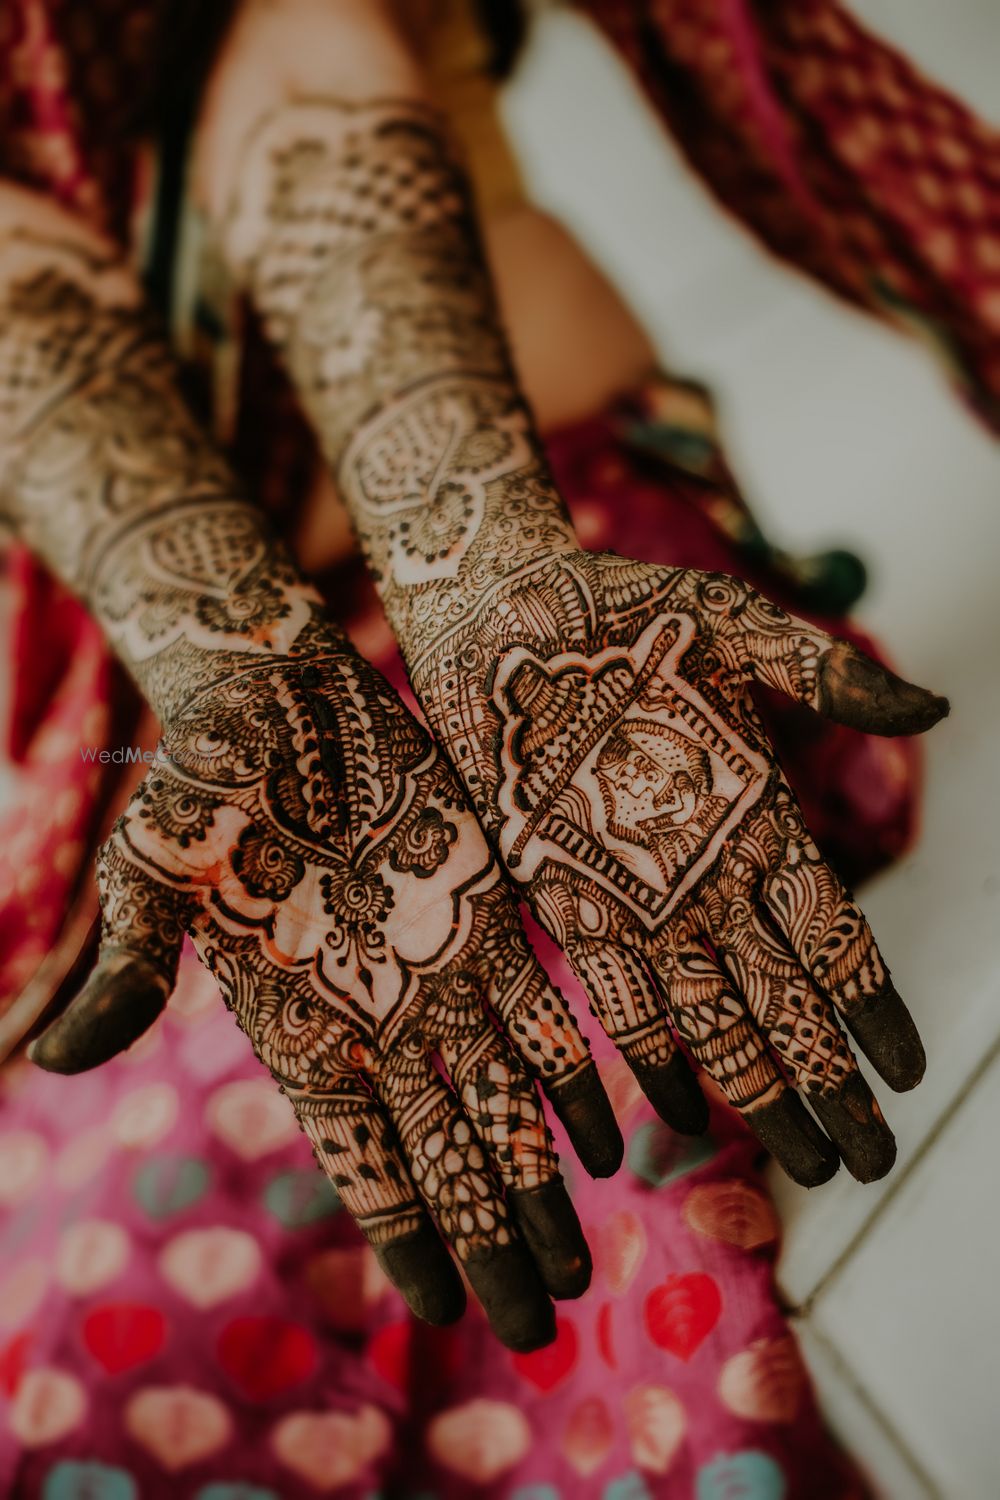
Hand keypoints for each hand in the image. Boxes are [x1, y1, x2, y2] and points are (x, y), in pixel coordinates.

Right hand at [30, 632, 620, 1349]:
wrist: (281, 690)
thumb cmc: (206, 776)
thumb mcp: (155, 865)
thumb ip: (131, 965)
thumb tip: (46, 1058)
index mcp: (298, 1024)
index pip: (362, 1155)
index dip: (405, 1234)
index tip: (446, 1313)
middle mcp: (377, 1014)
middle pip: (446, 1151)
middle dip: (492, 1234)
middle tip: (539, 1323)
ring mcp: (437, 968)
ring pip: (502, 1100)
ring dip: (542, 1177)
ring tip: (578, 1261)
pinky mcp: (486, 911)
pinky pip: (541, 1010)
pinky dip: (572, 1076)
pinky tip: (609, 1136)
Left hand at [420, 551, 946, 1184]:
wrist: (502, 608)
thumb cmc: (623, 609)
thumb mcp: (733, 626)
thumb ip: (826, 672)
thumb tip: (931, 703)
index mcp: (757, 814)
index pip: (835, 933)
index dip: (872, 1007)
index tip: (905, 1069)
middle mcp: (706, 869)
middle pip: (785, 999)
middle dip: (828, 1081)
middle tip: (866, 1156)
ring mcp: (638, 888)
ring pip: (716, 1015)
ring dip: (758, 1090)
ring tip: (799, 1161)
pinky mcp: (564, 890)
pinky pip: (618, 990)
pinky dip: (652, 1055)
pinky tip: (679, 1114)